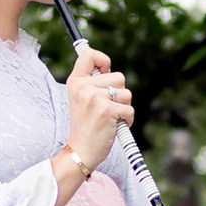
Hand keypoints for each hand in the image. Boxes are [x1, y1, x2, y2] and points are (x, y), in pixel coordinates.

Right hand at [61, 44, 134, 181]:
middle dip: (120, 94)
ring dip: (124, 107)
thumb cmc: (86, 125)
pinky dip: (127, 120)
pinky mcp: (107, 110)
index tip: (106, 70)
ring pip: (126, 93)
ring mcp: (95, 98)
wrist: (80, 151)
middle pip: (119, 76)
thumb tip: (108, 67)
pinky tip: (114, 126)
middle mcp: (83, 87)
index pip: (89, 55)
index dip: (103, 59)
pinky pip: (129, 109)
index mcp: (75, 82)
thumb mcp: (81, 99)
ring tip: (110, 118)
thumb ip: (92, 82)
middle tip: (106, 108)